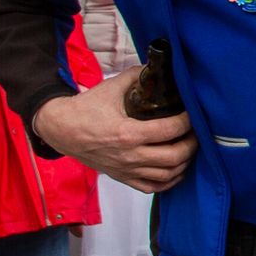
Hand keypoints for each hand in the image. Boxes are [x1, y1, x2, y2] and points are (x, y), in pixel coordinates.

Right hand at [35, 69, 197, 190]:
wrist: (59, 129)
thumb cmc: (84, 109)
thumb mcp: (111, 88)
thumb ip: (136, 76)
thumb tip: (156, 67)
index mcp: (127, 133)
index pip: (169, 130)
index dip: (187, 122)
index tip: (193, 114)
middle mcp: (128, 156)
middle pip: (174, 157)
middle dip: (191, 144)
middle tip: (196, 133)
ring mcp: (125, 170)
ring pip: (166, 175)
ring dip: (184, 163)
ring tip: (188, 149)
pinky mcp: (121, 177)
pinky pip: (151, 188)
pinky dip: (168, 182)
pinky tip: (175, 170)